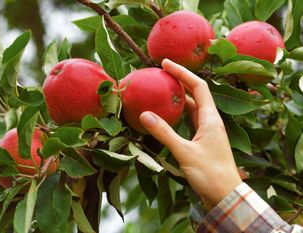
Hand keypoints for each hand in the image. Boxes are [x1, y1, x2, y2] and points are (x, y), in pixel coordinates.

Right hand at [139, 59, 241, 208]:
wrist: (226, 196)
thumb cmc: (210, 174)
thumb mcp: (184, 152)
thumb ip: (164, 133)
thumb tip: (144, 114)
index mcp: (210, 119)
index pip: (198, 86)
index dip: (182, 72)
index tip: (166, 63)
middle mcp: (210, 122)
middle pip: (195, 95)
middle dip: (179, 83)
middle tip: (160, 76)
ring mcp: (207, 132)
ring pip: (192, 109)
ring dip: (178, 100)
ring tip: (161, 92)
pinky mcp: (203, 143)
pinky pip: (189, 123)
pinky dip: (178, 117)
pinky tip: (167, 118)